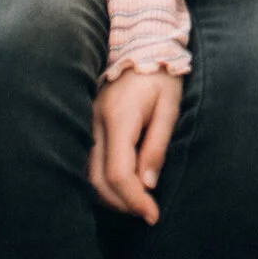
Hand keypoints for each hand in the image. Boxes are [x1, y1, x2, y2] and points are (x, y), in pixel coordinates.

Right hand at [89, 67, 182, 221]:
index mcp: (119, 118)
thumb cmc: (161, 75)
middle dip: (122, 202)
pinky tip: (122, 185)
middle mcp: (96, 124)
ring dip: (111, 195)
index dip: (134, 199)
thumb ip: (157, 146)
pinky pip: (89, 162)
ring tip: (137, 202)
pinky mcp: (88, 124)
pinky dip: (103, 180)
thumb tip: (148, 184)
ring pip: (88, 174)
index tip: (152, 214)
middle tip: (146, 212)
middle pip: (98, 180)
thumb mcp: (169, 107)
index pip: (119, 173)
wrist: (140, 44)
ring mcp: (88, 124)